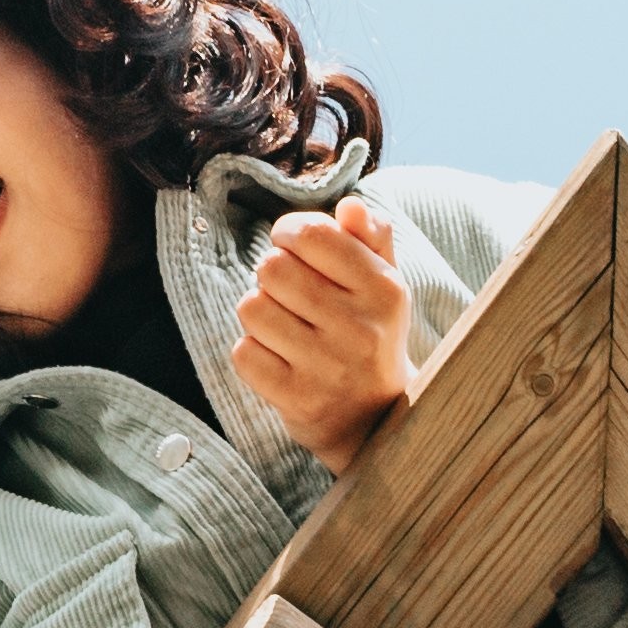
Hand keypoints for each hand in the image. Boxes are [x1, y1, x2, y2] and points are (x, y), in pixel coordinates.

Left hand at [231, 199, 417, 474]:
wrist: (375, 421)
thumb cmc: (370, 336)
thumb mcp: (384, 286)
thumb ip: (372, 239)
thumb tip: (351, 206)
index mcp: (383, 289)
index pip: (311, 234)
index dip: (288, 232)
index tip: (291, 246)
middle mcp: (359, 327)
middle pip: (273, 268)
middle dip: (271, 274)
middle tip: (288, 293)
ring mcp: (328, 367)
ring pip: (252, 308)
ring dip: (259, 313)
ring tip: (284, 325)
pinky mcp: (297, 399)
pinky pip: (244, 352)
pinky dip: (251, 351)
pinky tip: (277, 357)